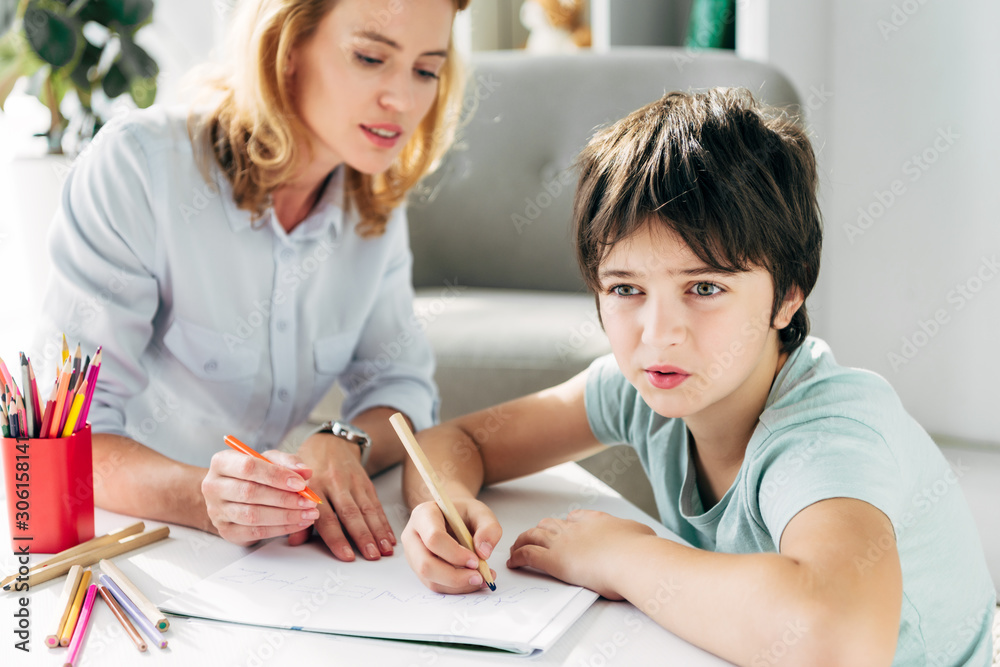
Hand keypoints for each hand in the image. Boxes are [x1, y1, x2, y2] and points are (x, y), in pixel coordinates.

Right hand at [202, 448, 319, 546]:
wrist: (233, 495)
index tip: (300, 483)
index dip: (276, 476)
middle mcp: (213, 486)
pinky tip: (298, 523)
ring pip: (252, 515)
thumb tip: (305, 472)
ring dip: (285, 516)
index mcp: (222, 462)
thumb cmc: (255, 474)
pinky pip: (255, 532)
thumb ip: (288, 463)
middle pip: (250, 493)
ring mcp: (217, 510)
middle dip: (285, 499)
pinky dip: (281, 529)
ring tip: (308, 514)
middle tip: (309, 502)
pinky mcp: (226, 530)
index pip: (248, 467)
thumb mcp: (271, 460)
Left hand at [289, 433, 395, 560]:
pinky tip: (390, 537)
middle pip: (351, 514)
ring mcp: (353, 483)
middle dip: (363, 537)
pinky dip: (384, 522)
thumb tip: (293, 541)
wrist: (329, 442)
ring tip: (385, 550)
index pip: (326, 518)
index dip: (337, 538)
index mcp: (315, 487)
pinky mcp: (366, 483)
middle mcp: (335, 484)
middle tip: (371, 556)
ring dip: (378, 532)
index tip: (346, 556)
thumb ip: (293, 512)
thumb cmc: (308, 468)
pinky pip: (376, 504)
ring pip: (367, 510)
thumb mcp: (294, 485)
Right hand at [402, 497, 500, 593]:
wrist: (452, 517)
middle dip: (454, 576)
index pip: (433, 538)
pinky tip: (473, 581)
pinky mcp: (420, 570)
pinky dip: (457, 588)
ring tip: (481, 579)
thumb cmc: (463, 513)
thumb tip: (484, 553)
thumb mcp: (480, 512)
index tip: (476, 560)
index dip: (455, 553)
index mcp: (423, 515)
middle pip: (426, 564)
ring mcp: (413, 556)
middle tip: (479, 577)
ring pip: (430, 580)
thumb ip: (489, 528)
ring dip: (458, 585)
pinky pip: (436, 585)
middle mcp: (413, 537)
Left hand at [507, 510, 655, 598]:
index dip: (566, 523)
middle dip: (541, 530)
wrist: (633, 559)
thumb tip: (643, 537)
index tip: (563, 527)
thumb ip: (636, 534)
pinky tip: (513, 562)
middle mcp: (576, 529)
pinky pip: (529, 555)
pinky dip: (518, 557)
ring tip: (516, 547)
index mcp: (597, 521)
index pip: (575, 518)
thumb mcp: (643, 534)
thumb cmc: (642, 552)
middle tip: (534, 537)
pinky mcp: (555, 561)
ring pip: (534, 536)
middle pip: (551, 524)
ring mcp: (564, 543)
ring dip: (523, 541)